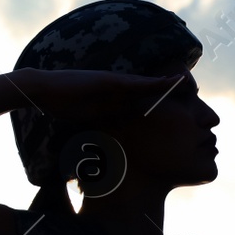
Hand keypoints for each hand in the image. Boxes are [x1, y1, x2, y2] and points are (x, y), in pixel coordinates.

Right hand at [10, 68, 186, 123]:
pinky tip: (172, 82)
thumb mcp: (82, 121)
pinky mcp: (109, 81)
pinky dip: (155, 83)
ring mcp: (113, 83)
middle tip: (191, 93)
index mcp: (111, 100)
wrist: (43, 90)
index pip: (139, 102)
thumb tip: (94, 154)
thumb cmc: (58, 105)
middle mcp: (116, 90)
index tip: (176, 111)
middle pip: (148, 92)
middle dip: (169, 92)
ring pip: (147, 85)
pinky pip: (137, 83)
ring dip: (168, 84)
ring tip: (189, 84)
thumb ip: (93, 130)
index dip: (158, 105)